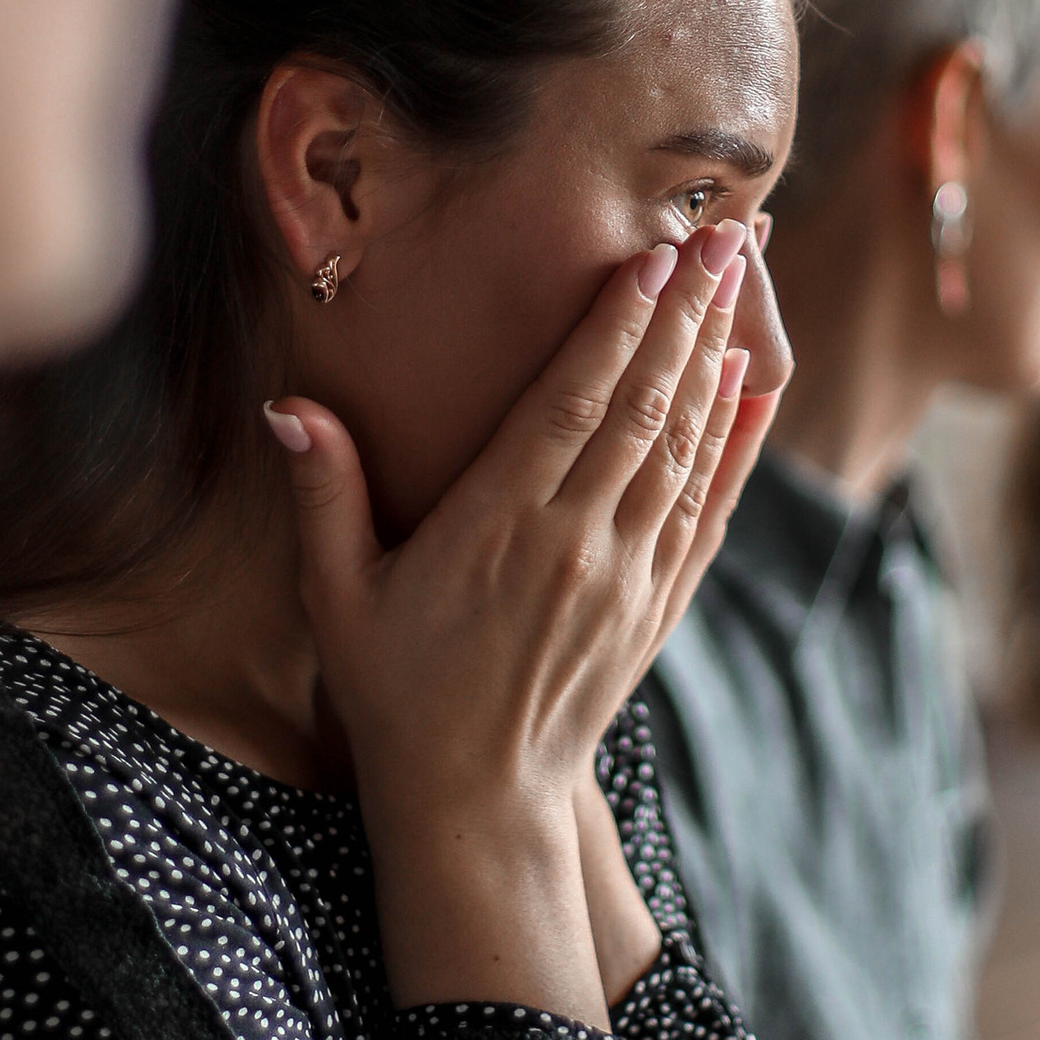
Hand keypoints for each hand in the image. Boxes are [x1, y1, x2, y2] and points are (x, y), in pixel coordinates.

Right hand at [265, 219, 756, 1010]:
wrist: (476, 804)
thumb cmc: (394, 692)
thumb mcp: (337, 597)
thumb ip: (322, 495)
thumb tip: (288, 404)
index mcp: (498, 530)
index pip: (570, 405)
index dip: (614, 326)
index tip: (650, 257)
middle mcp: (575, 546)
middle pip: (642, 408)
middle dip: (685, 314)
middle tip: (720, 234)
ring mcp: (626, 578)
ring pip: (683, 448)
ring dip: (714, 357)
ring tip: (737, 280)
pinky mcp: (657, 607)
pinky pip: (705, 510)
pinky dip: (732, 444)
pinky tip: (751, 387)